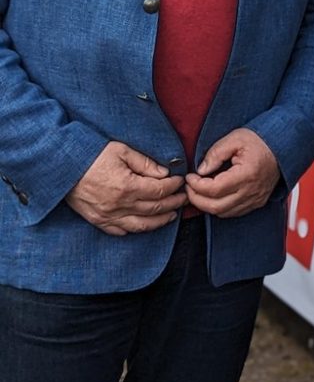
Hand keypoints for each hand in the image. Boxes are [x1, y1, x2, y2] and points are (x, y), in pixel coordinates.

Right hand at [65, 142, 185, 235]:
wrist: (62, 167)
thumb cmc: (91, 155)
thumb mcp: (121, 150)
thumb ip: (145, 163)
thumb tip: (165, 173)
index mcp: (127, 186)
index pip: (160, 190)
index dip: (174, 186)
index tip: (181, 181)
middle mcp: (119, 205)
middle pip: (155, 209)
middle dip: (173, 203)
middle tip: (184, 198)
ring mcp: (108, 216)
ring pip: (142, 225)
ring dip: (160, 221)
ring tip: (172, 215)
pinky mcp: (98, 221)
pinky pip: (121, 231)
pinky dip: (136, 229)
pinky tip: (145, 224)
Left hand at [186, 128, 279, 218]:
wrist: (283, 146)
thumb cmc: (261, 141)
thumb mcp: (235, 138)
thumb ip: (215, 153)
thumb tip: (201, 170)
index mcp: (247, 174)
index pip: (214, 189)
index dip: (196, 185)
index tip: (189, 177)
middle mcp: (252, 191)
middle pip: (216, 206)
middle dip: (196, 199)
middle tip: (189, 187)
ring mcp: (256, 199)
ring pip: (223, 213)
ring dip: (206, 205)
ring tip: (199, 191)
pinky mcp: (257, 202)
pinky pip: (233, 212)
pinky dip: (219, 207)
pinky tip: (213, 196)